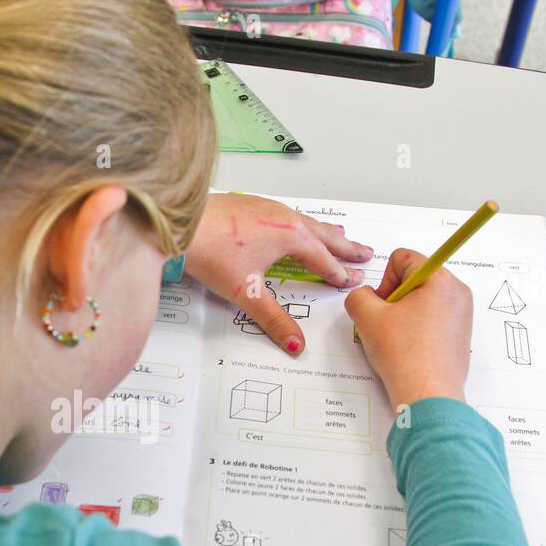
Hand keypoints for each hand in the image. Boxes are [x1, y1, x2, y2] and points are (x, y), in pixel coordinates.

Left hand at [185, 193, 372, 354]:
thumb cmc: (210, 250)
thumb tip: (294, 342)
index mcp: (290, 237)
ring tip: (341, 236)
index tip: (352, 280)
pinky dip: (302, 222)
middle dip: (346, 247)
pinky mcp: (251, 204)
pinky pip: (288, 213)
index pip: (323, 260)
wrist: (180, 223)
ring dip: (326, 232)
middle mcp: (284, 218)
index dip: (339, 273)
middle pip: (324, 236)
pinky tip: (295, 225)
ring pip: (307, 221)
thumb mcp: (247, 292)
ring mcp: (268, 208)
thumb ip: (273, 319)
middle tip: (365, 253)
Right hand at [344, 249, 471, 408]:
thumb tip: (364, 297)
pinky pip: (433, 317)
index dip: (384, 280)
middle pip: (415, 277)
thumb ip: (357, 296)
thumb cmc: (404, 356)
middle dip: (395, 297)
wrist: (428, 394)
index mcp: (439, 279)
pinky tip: (410, 347)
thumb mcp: (367, 318)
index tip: (383, 305)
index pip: (403, 258)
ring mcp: (462, 313)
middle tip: (388, 324)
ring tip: (399, 338)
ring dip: (404, 313)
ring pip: (423, 299)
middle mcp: (457, 291)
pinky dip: (417, 327)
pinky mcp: (461, 332)